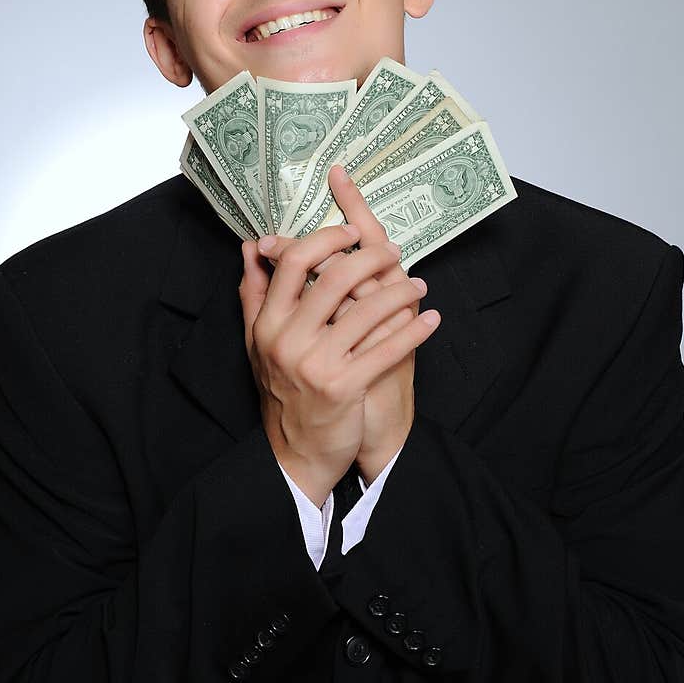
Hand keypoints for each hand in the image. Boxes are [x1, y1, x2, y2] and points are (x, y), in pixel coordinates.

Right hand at [238, 219, 437, 506]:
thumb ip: (254, 292)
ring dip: (400, 292)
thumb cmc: (283, 389)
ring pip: (365, 311)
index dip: (324, 240)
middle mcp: (288, 341)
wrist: (296, 452)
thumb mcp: (258, 341)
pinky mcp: (344, 387)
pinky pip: (386, 349)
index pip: (292, 263)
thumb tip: (252, 246)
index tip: (350, 230)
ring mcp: (316, 365)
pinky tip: (432, 319)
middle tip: (393, 251)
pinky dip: (414, 331)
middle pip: (332, 279)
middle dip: (370, 258)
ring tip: (418, 285)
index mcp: (268, 323)